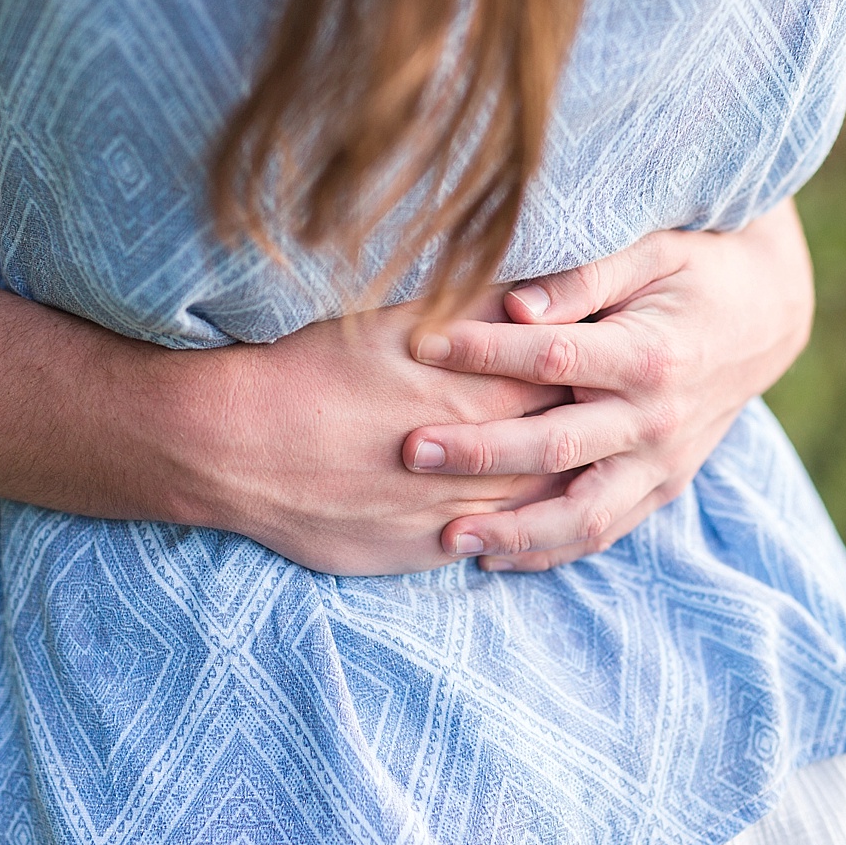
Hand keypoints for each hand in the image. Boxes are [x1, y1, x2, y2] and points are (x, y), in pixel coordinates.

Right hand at [166, 289, 575, 575]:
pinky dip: (510, 534)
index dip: (590, 375)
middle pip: (562, 452)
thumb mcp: (396, 319)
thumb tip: (533, 292)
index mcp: (482, 396)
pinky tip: (517, 519)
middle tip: (609, 417)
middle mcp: (480, 464)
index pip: (567, 388)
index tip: (607, 361)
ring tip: (574, 468)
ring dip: (556, 489)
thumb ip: (475, 307)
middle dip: (588, 435)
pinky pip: (484, 548)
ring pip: (532, 508)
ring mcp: (450, 516)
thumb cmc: (312, 367)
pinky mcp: (417, 552)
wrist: (235, 444)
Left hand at [400, 197, 813, 571]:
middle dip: (480, 452)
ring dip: (513, 531)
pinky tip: (491, 556)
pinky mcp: (663, 488)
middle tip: (411, 450)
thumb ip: (583, 277)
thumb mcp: (650, 251)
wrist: (766, 317)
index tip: (421, 343)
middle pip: (557, 447)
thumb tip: (514, 304)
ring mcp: (662, 464)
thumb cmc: (695, 269)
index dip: (484, 352)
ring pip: (583, 515)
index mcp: (650, 356)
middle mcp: (658, 421)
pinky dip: (548, 551)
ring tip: (448, 537)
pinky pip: (602, 531)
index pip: (554, 359)